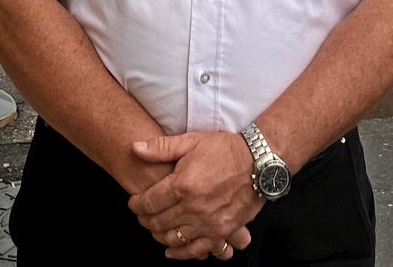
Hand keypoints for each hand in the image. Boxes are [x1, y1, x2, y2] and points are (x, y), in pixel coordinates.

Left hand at [127, 132, 261, 259]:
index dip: (136, 204)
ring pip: (173, 237)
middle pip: (157, 221)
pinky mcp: (221, 231)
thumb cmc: (225, 150)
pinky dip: (181, 253)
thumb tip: (135, 148)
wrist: (258, 163)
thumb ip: (161, 148)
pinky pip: (196, 250)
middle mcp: (193, 207)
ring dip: (159, 234)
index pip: (148, 202)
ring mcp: (207, 222)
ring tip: (156, 227)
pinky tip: (172, 250)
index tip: (134, 202)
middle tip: (142, 214)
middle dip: (145, 219)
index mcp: (182, 185)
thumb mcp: (191, 141)